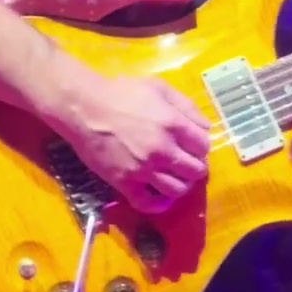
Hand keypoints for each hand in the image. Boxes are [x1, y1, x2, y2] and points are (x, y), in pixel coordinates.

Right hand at [44, 71, 211, 214]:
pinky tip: (159, 195)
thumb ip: (187, 106)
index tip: (192, 145)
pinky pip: (149, 204)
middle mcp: (163, 150)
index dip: (200, 146)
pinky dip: (158, 204)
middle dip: (195, 167)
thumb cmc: (122, 92)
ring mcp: (144, 169)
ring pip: (177, 190)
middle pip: (196, 171)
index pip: (204, 147)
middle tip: (185, 162)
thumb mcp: (159, 88)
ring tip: (173, 177)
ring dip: (180, 184)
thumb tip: (206, 127)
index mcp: (174, 125)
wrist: (85, 108)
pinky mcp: (125, 183)